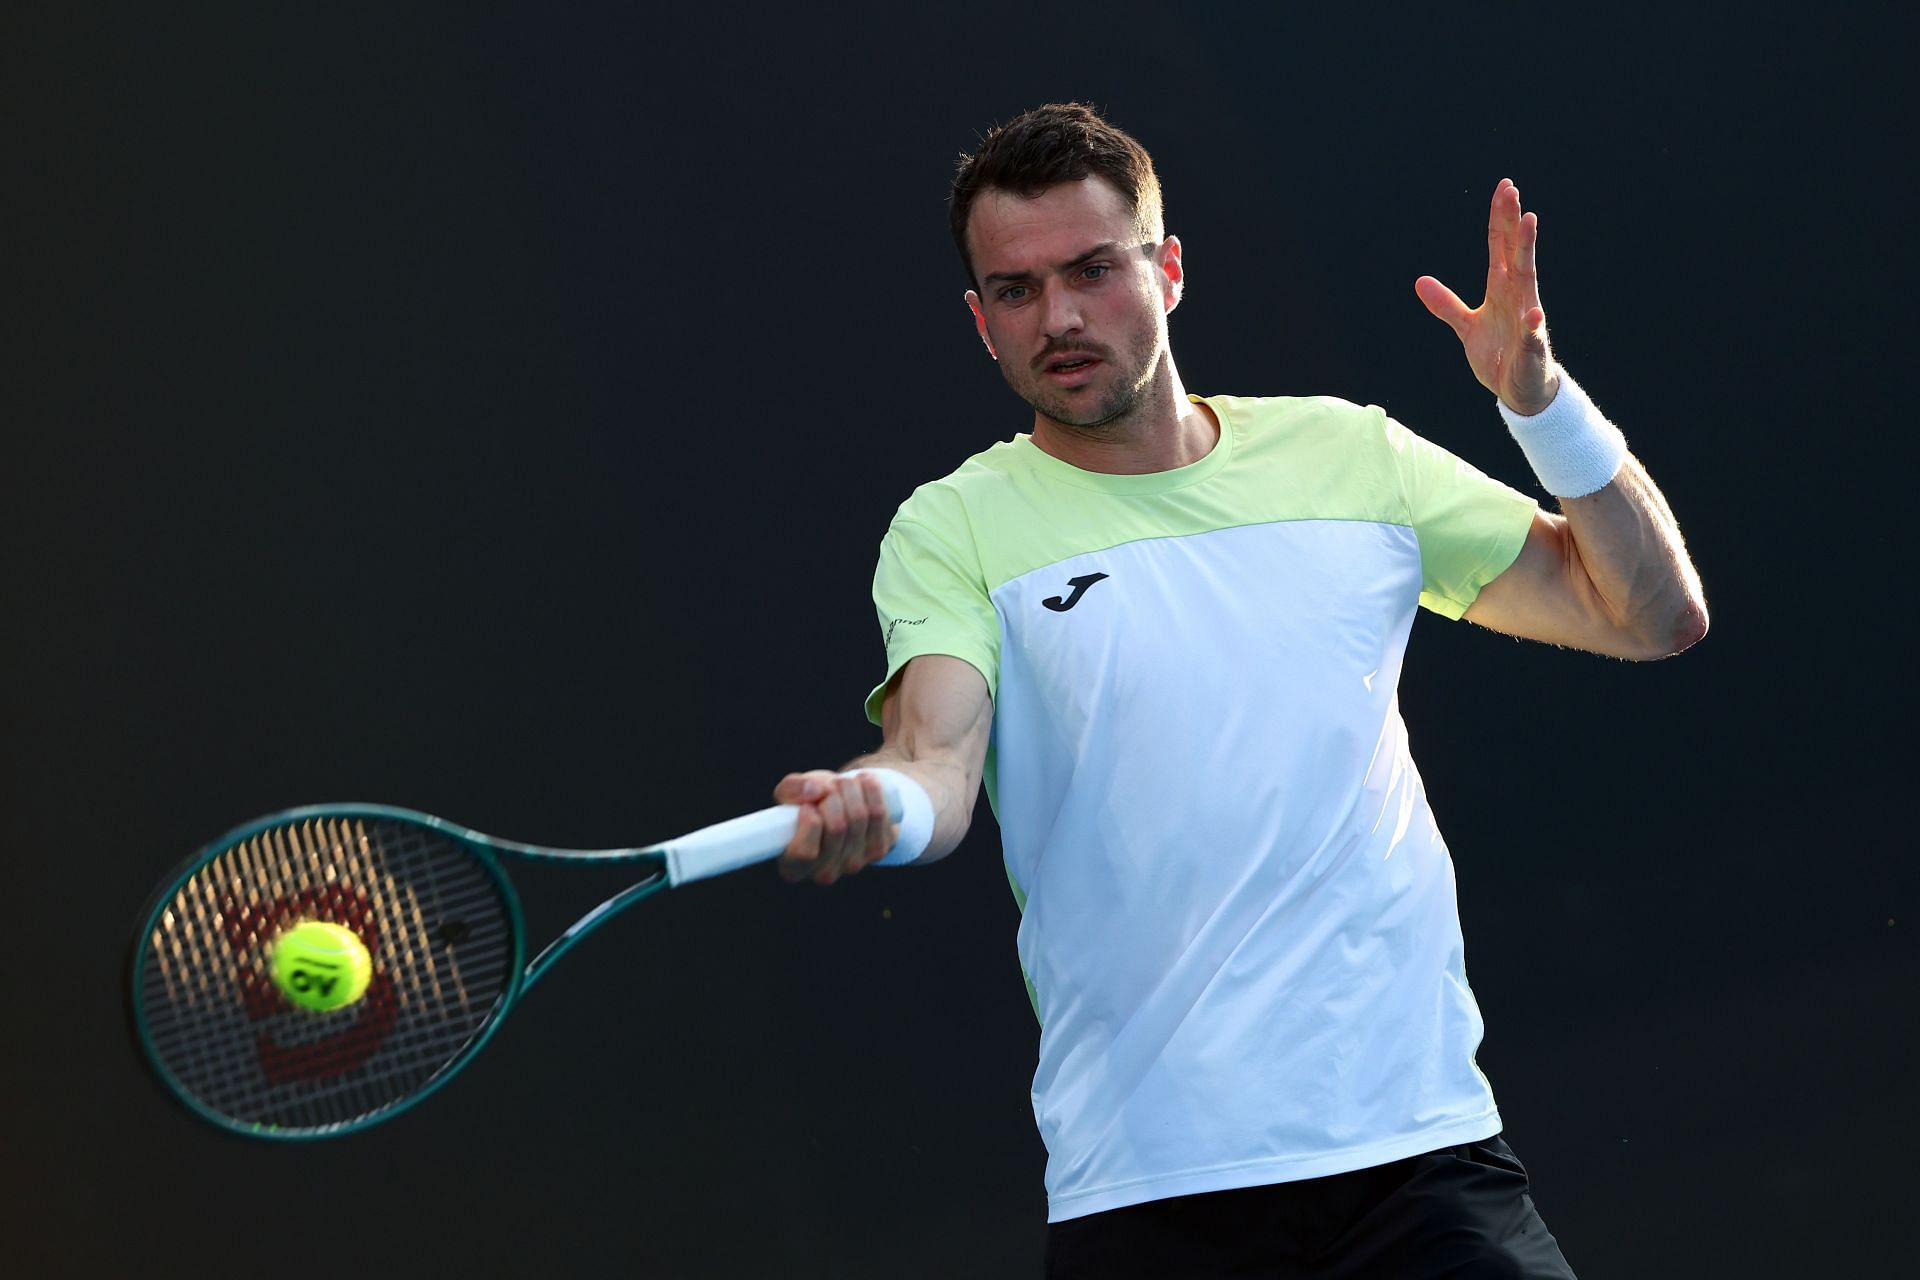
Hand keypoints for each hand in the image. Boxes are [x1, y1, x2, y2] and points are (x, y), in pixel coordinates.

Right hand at [772, 770, 899, 884]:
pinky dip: (870, 790)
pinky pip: (877, 813)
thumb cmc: (811, 803)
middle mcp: (824, 874)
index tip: (808, 805)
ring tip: (843, 783)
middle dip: (831, 794)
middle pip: (836, 827)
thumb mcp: (790, 794)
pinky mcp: (877, 851)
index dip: (810, 822)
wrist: (844, 806)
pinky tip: (862, 782)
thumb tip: (815, 792)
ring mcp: (853, 865)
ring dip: (850, 788)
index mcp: (794, 868)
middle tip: (827, 787)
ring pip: (858, 816)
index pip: (805, 852)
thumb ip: (791, 789)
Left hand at [1415, 179, 1560, 415]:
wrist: (1520, 390)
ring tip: (1529, 223)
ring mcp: (1527, 319)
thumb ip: (1446, 304)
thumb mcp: (1467, 326)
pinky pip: (1532, 335)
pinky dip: (1532, 325)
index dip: (1499, 218)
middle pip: (1516, 252)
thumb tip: (1419, 281)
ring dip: (1528, 251)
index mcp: (1502, 289)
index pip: (1500, 247)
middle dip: (1513, 222)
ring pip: (1529, 280)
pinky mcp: (1532, 347)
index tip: (1503, 187)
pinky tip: (1533, 313)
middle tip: (1512, 190)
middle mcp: (1518, 296)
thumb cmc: (1500, 354)